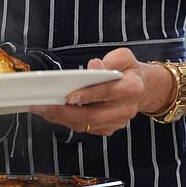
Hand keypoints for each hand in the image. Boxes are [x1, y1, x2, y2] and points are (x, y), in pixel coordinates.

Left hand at [30, 47, 148, 136]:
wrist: (142, 88)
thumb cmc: (129, 70)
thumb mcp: (124, 57)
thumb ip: (110, 60)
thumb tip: (94, 66)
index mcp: (132, 87)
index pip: (108, 92)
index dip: (88, 95)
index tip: (69, 96)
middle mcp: (126, 108)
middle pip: (94, 115)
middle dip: (66, 112)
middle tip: (44, 105)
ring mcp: (118, 121)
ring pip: (88, 125)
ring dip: (63, 119)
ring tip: (43, 110)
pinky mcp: (110, 128)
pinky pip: (87, 129)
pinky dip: (68, 122)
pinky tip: (54, 114)